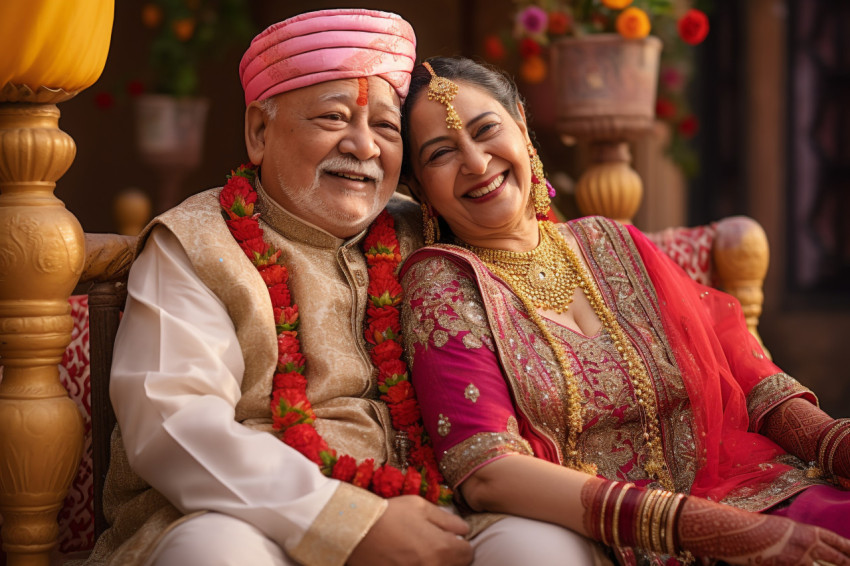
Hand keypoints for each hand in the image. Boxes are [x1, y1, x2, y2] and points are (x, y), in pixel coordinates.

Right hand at [348, 495, 472, 565]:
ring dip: (435, 563)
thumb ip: (446, 519)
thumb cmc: (389, 514)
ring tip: (418, 552)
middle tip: (433, 545)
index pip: (468, 554)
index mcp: (441, 547)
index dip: (461, 545)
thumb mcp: (420, 506)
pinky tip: (408, 560)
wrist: (355, 531)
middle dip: (451, 557)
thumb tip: (464, 530)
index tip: (450, 539)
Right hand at [679, 496, 849, 564]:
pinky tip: (809, 565)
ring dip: (831, 565)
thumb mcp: (777, 529)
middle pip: (836, 557)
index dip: (847, 547)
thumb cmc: (751, 528)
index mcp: (803, 531)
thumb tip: (806, 550)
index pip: (834, 540)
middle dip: (845, 561)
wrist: (734, 532)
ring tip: (844, 565)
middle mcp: (805, 545)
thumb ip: (794, 538)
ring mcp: (797, 559)